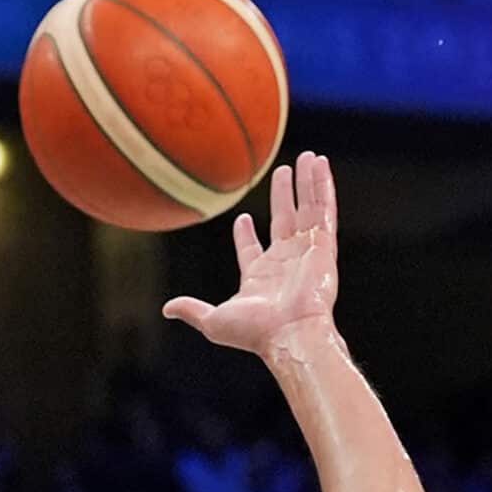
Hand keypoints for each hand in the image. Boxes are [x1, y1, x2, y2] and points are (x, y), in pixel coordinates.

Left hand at [163, 152, 339, 355]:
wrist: (288, 335)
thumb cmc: (254, 332)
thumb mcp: (214, 320)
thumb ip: (192, 310)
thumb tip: (167, 309)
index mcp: (259, 276)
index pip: (252, 249)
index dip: (245, 236)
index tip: (242, 219)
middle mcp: (285, 261)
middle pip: (285, 219)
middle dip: (285, 196)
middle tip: (284, 171)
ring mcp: (306, 252)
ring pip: (308, 209)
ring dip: (308, 182)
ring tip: (309, 157)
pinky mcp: (324, 246)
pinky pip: (324, 210)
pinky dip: (323, 187)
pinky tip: (320, 166)